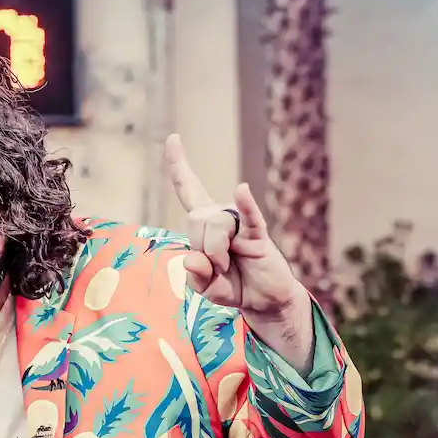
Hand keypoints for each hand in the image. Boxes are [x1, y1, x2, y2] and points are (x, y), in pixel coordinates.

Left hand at [164, 134, 308, 316]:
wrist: (265, 300)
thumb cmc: (234, 286)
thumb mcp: (206, 287)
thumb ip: (194, 277)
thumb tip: (193, 259)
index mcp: (204, 224)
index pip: (188, 189)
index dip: (179, 165)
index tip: (173, 138)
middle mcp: (221, 216)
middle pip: (195, 219)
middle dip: (200, 248)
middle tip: (217, 268)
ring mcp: (240, 223)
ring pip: (214, 226)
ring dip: (216, 255)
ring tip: (229, 268)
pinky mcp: (258, 234)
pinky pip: (249, 216)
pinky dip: (245, 205)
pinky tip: (242, 190)